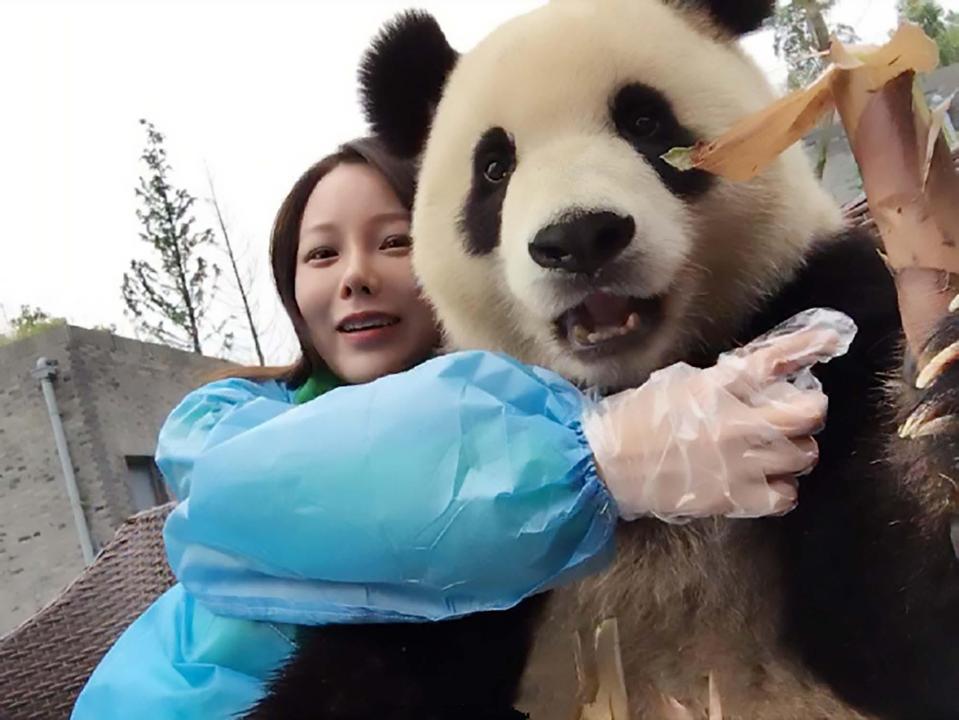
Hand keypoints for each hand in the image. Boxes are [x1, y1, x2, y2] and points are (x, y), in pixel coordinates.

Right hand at [582, 308, 856, 521]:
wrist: (608, 463)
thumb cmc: (637, 417)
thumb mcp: (679, 381)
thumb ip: (722, 379)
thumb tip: (758, 376)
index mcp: (719, 387)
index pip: (774, 360)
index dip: (808, 347)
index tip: (831, 340)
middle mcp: (738, 423)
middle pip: (808, 414)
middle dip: (808, 411)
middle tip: (794, 414)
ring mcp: (741, 463)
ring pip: (803, 455)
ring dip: (795, 450)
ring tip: (775, 450)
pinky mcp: (735, 498)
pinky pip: (785, 495)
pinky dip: (781, 488)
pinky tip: (765, 480)